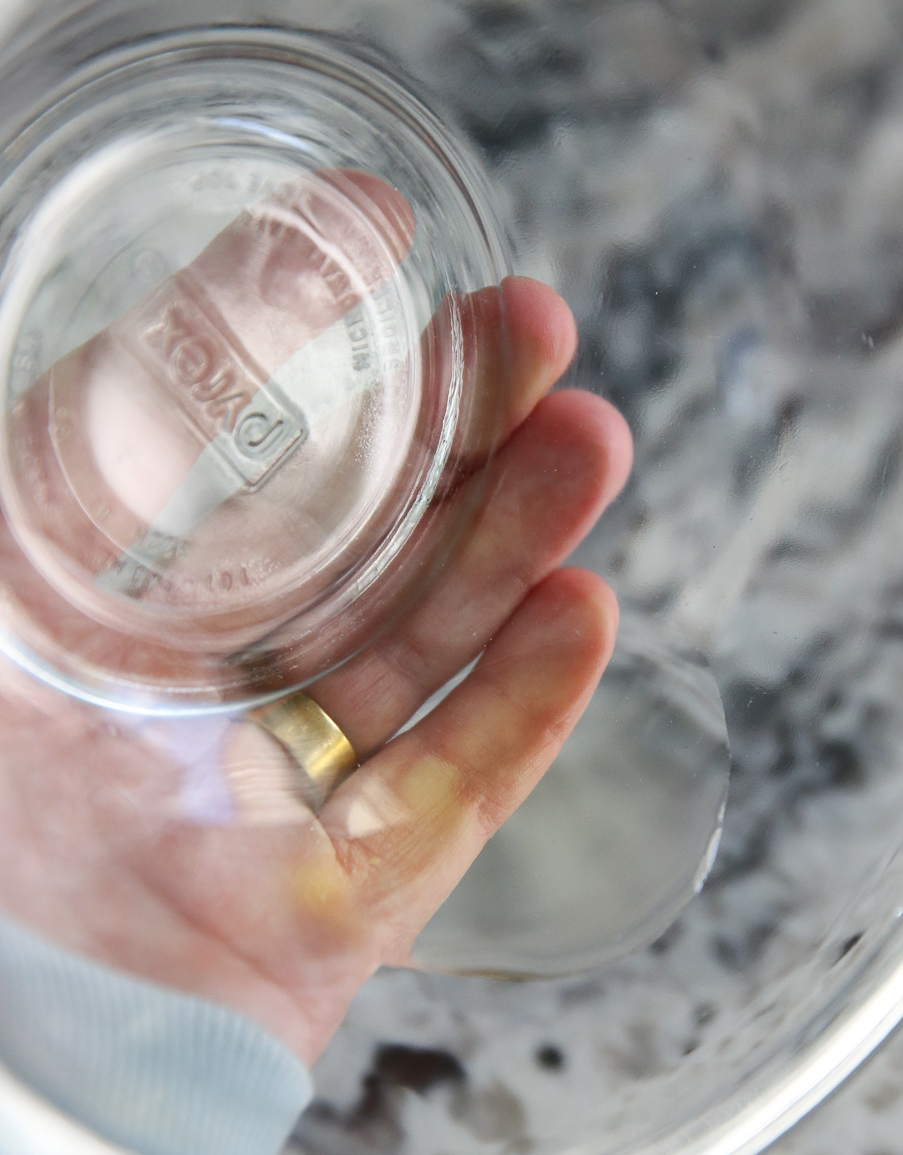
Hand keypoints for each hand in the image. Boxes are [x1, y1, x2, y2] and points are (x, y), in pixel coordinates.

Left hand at [0, 171, 631, 1062]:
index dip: (289, 337)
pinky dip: (519, 714)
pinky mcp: (325, 917)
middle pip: (334, 541)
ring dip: (509, 547)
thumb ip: (103, 430)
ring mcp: (249, 806)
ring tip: (592, 443)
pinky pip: (442, 801)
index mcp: (56, 612)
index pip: (191, 445)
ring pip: (408, 657)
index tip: (377, 237)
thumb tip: (214, 280)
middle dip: (444, 431)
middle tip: (535, 328)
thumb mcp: (8, 568)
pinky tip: (586, 614)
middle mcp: (158, 698)